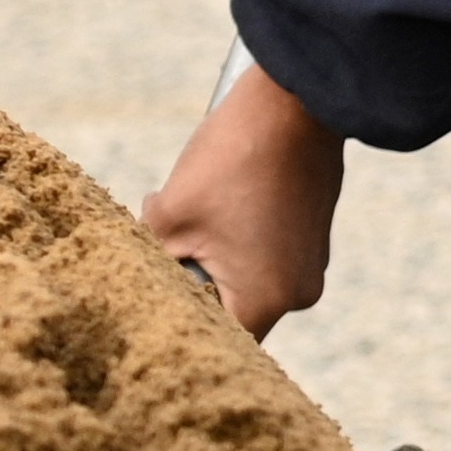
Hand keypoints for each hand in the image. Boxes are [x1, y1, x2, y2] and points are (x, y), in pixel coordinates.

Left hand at [144, 60, 344, 336]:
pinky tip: (218, 204)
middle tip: (157, 254)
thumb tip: (137, 272)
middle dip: (189, 286)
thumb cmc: (233, 160)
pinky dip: (237, 242)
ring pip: (245, 282)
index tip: (144, 311)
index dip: (177, 331)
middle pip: (229, 314)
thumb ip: (149, 258)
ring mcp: (310, 266)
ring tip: (185, 220)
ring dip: (211, 260)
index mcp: (265, 299)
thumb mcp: (168, 214)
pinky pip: (266, 257)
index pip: (216, 345)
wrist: (297, 105)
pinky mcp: (312, 239)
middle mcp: (297, 294)